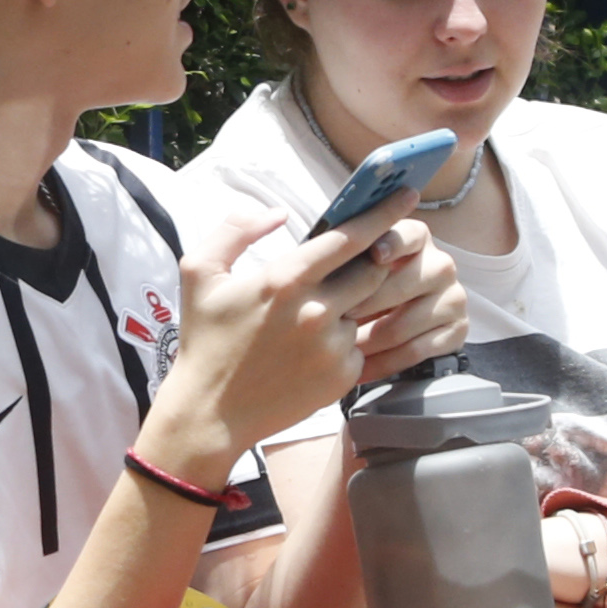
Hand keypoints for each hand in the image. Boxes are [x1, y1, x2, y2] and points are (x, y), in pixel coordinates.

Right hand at [164, 210, 466, 461]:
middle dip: (374, 259)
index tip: (407, 194)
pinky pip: (360, 344)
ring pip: (368, 307)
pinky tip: (314, 347)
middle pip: (374, 269)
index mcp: (285, 278)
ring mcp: (333, 345)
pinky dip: (346, 338)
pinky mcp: (343, 375)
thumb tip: (278, 213)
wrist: (211, 413)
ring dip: (355, 302)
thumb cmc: (205, 340)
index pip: (350, 236)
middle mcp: (317, 310)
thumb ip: (235, 229)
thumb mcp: (199, 273)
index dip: (383, 212)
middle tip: (364, 257)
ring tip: (321, 312)